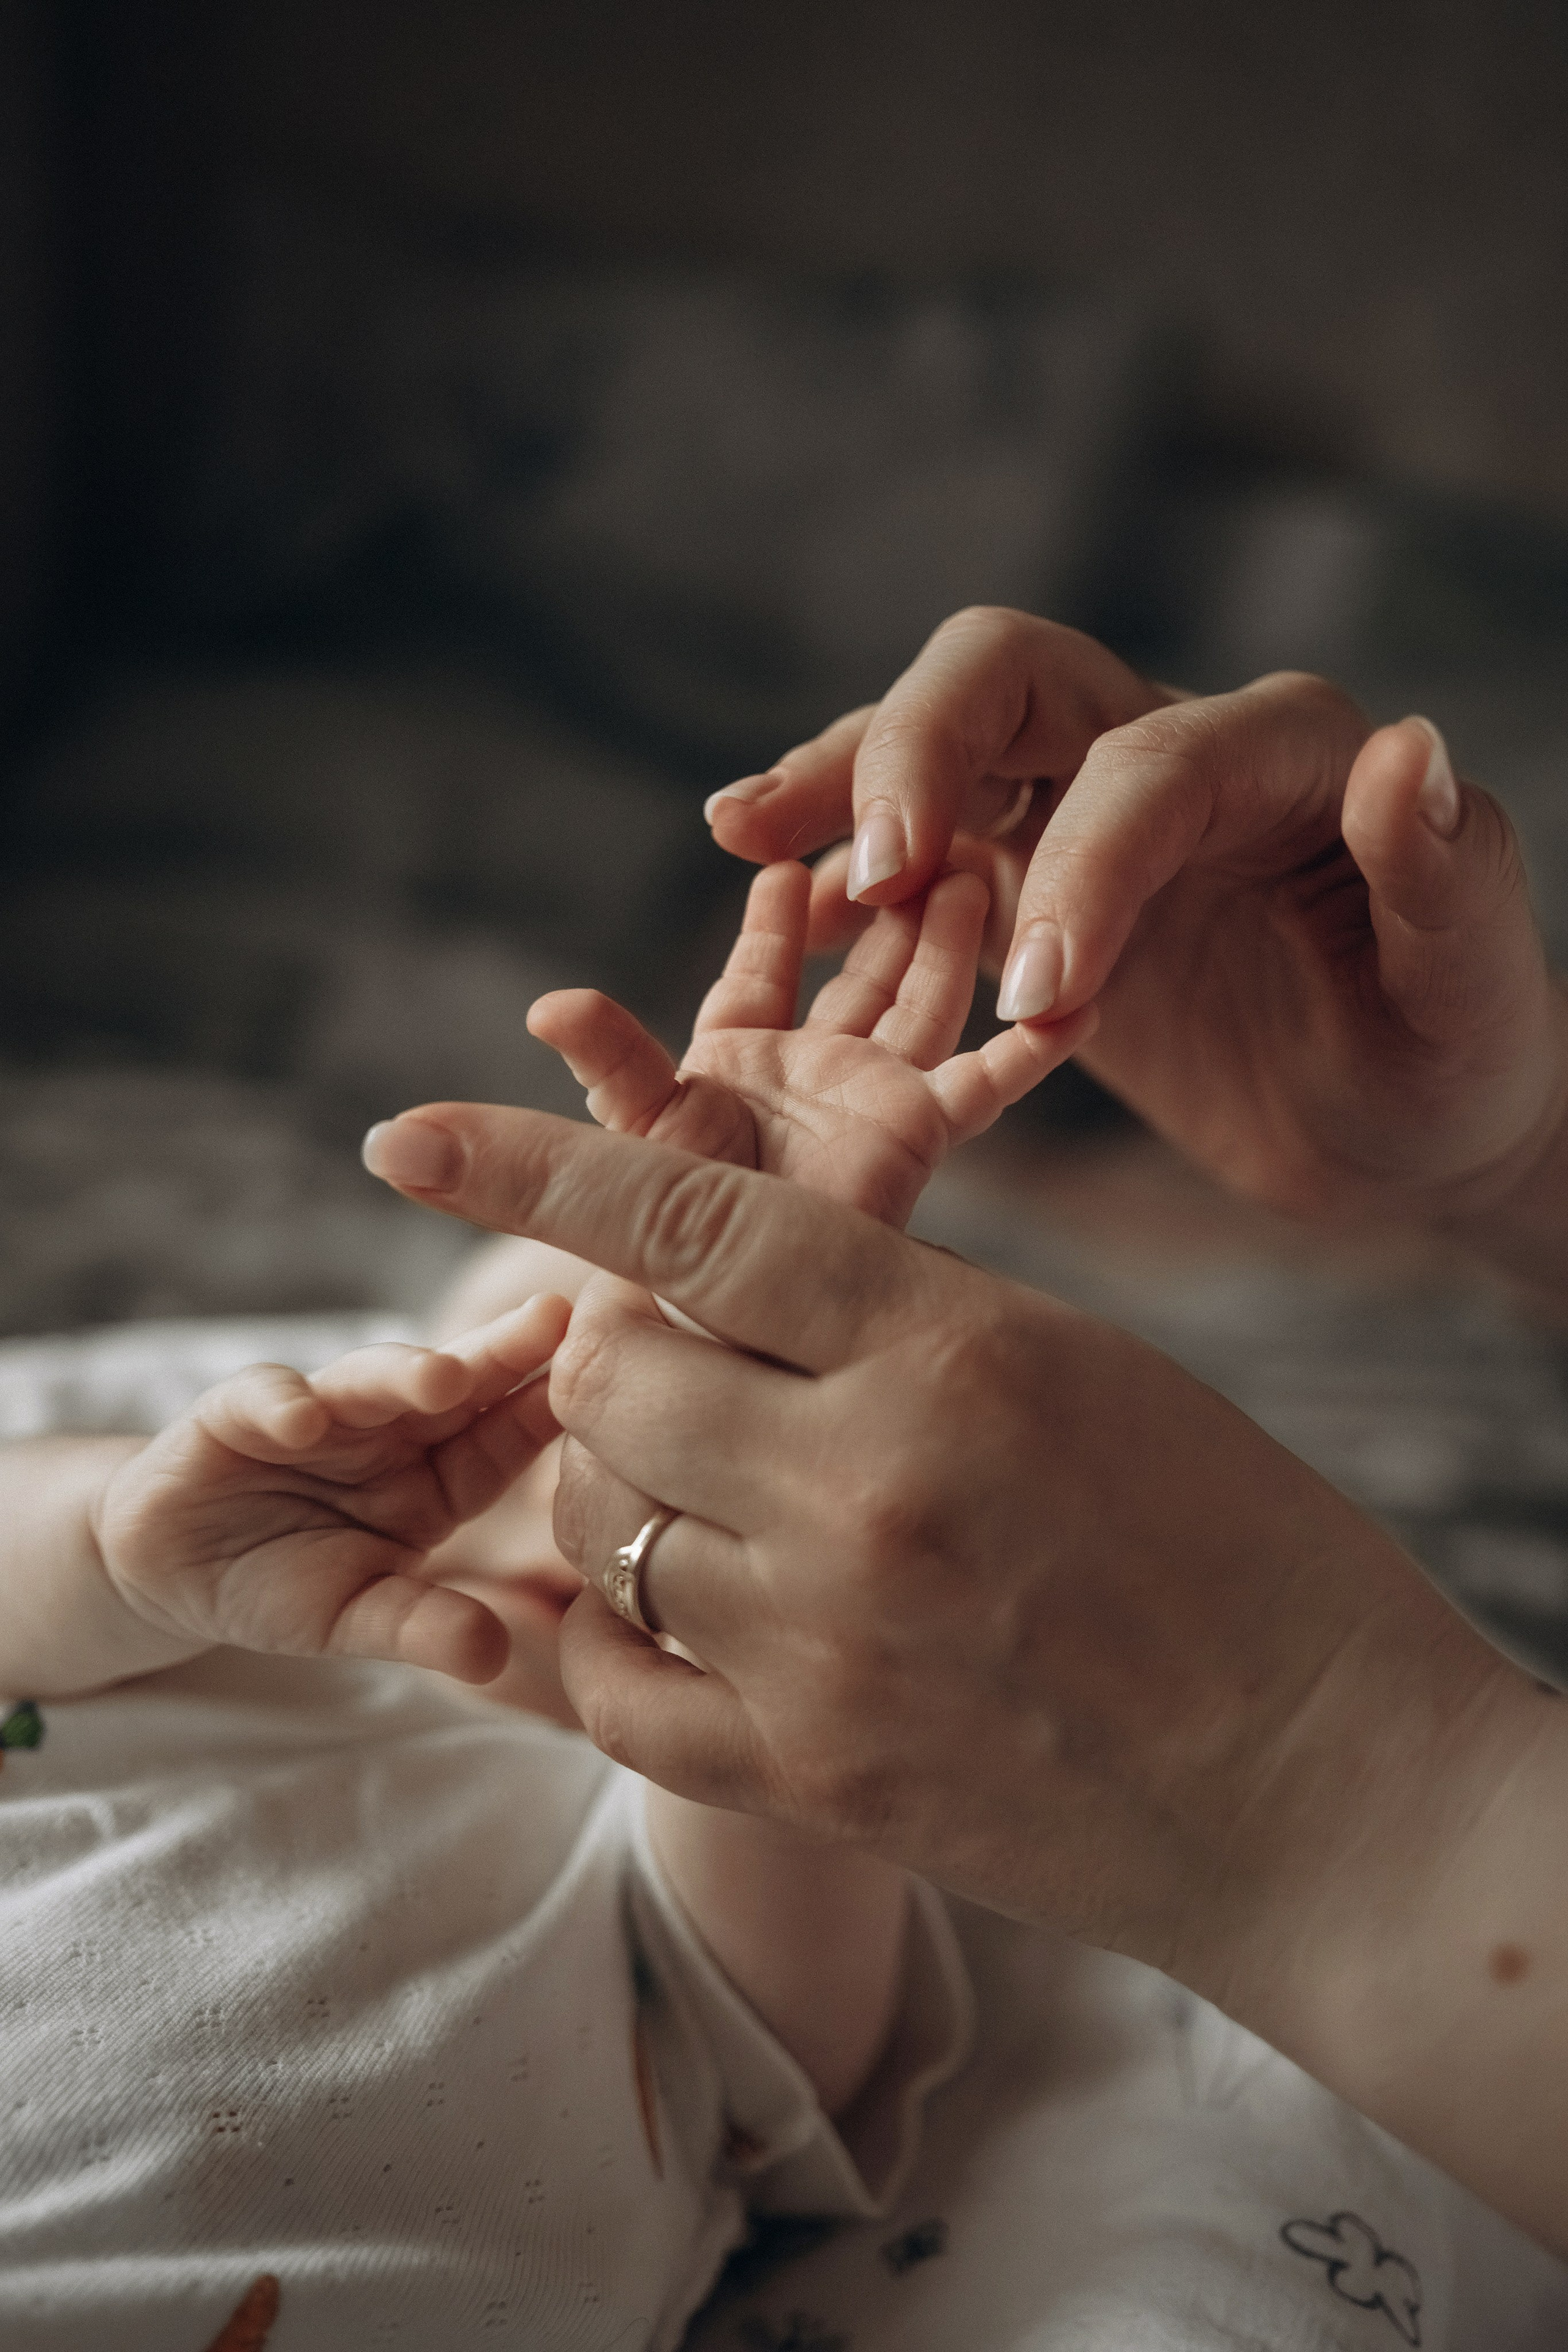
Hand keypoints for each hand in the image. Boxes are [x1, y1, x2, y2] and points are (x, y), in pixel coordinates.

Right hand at [94, 1295, 570, 1682]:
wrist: (176, 1569)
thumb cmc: (290, 1582)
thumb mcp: (359, 1614)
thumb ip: (421, 1626)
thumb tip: (493, 1655)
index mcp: (441, 1473)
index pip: (507, 1436)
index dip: (550, 1406)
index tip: (609, 1376)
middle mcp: (390, 1429)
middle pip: (454, 1385)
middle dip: (500, 1354)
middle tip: (552, 1322)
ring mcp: (318, 1413)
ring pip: (368, 1379)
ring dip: (402, 1373)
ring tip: (441, 1378)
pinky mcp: (233, 1414)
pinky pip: (262, 1399)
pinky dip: (282, 1404)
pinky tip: (302, 1420)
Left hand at [361, 1103, 1567, 2251]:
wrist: (1318, 1792)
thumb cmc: (1236, 1548)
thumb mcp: (1082, 1366)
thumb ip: (894, 1320)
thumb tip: (724, 1291)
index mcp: (950, 1352)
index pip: (693, 1224)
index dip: (534, 1168)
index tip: (406, 1136)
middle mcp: (861, 1493)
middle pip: (606, 1380)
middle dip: (615, 1355)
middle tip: (684, 1369)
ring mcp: (820, 1652)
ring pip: (592, 1523)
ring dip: (620, 1489)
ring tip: (718, 1498)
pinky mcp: (807, 1781)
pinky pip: (608, 1686)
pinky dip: (612, 1635)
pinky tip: (676, 1613)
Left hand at [528, 857, 1094, 1227]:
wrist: (740, 1315)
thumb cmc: (679, 1238)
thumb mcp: (644, 1131)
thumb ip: (612, 1063)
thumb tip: (547, 1005)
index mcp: (737, 1062)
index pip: (758, 969)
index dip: (772, 920)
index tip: (787, 861)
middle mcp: (812, 1074)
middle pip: (858, 969)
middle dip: (887, 907)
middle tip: (922, 832)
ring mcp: (874, 1098)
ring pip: (924, 996)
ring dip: (950, 940)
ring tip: (979, 869)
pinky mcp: (921, 1131)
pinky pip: (986, 1078)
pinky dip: (1033, 1043)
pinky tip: (1078, 998)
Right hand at [705, 609, 1567, 1242]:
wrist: (1410, 1128)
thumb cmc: (1455, 1060)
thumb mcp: (1473, 987)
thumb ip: (1440, 871)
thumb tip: (1405, 750)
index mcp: (1286, 757)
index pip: (1146, 767)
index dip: (1083, 867)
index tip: (1039, 998)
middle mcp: (1172, 749)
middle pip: (1006, 678)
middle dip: (914, 754)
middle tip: (858, 872)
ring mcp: (1087, 810)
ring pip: (938, 745)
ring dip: (842, 784)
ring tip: (744, 835)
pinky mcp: (1032, 881)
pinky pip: (918, 849)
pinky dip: (842, 866)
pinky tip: (777, 905)